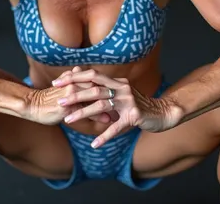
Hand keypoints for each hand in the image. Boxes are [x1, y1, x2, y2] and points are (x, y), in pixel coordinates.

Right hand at [24, 67, 117, 125]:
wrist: (33, 106)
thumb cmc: (49, 99)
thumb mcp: (64, 89)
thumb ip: (75, 81)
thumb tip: (83, 75)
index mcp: (75, 80)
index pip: (96, 80)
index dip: (109, 87)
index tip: (120, 93)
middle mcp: (75, 84)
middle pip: (99, 88)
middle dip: (112, 95)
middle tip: (125, 102)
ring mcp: (71, 94)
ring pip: (95, 98)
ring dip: (109, 106)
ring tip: (120, 113)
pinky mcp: (67, 105)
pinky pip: (86, 111)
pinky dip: (98, 116)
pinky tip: (108, 121)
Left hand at [52, 69, 181, 147]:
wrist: (162, 113)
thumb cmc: (138, 105)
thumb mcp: (121, 95)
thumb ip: (106, 91)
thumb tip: (85, 88)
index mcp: (116, 81)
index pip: (92, 75)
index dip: (74, 77)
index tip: (58, 82)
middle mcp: (121, 87)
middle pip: (94, 89)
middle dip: (75, 95)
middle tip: (60, 101)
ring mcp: (128, 101)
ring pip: (102, 106)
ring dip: (84, 113)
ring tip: (69, 120)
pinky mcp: (134, 116)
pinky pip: (116, 127)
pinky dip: (105, 136)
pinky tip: (94, 144)